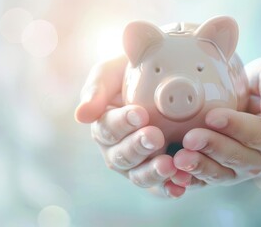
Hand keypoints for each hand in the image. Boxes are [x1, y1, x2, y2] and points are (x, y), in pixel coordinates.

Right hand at [75, 56, 191, 197]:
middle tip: (155, 136)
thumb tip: (80, 116)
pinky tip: (179, 186)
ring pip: (138, 176)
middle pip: (121, 156)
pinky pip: (160, 187)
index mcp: (103, 125)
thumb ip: (96, 90)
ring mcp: (136, 164)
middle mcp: (115, 149)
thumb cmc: (132, 72)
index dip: (122, 123)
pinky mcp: (156, 174)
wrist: (165, 78)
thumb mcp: (112, 72)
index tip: (140, 114)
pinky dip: (168, 188)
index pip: (107, 129)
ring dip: (152, 172)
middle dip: (137, 147)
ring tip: (169, 165)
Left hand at [172, 57, 260, 186]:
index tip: (212, 116)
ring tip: (179, 158)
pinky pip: (201, 183)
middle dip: (212, 148)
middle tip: (190, 138)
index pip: (259, 135)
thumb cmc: (254, 83)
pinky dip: (187, 181)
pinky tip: (172, 175)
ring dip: (198, 167)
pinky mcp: (213, 176)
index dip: (236, 127)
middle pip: (237, 158)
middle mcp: (257, 160)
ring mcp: (235, 172)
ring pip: (219, 174)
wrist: (233, 97)